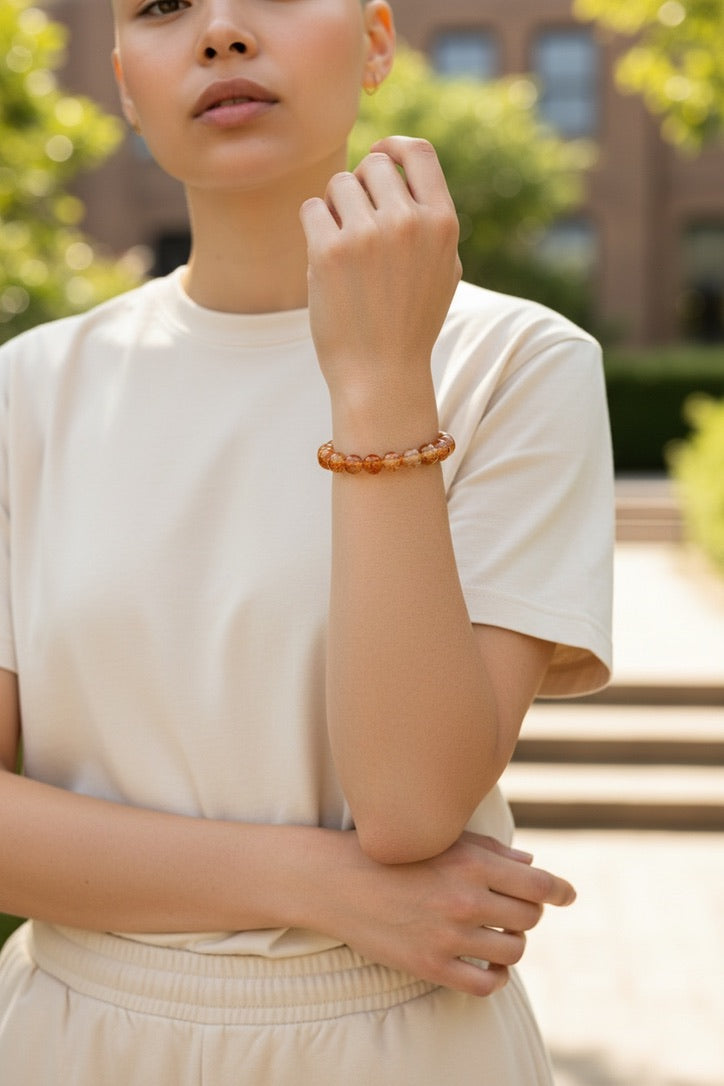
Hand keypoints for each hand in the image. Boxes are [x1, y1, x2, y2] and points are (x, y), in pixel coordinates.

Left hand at [299, 137, 461, 401]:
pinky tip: (325, 260)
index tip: (379, 156)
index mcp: (442, 223)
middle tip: (355, 224)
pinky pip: (311, 209)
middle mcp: (409, 222)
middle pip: (372, 165)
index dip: (394, 147)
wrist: (382, 374)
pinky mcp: (329, 251)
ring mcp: (368, 235)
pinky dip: (314, 228)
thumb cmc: (410, 323)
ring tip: (342, 247)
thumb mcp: (442, 269)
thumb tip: (402, 169)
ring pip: (338, 184)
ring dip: (334, 207)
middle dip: (359, 187)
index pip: (419, 152)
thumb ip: (431, 219)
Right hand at [323, 831, 574, 997]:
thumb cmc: (395, 852)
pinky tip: (490, 964)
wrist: (339, 881)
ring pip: (514, 950)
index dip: (560, 891)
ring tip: (498, 932)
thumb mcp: (443, 839)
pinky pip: (487, 984)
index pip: (538, 884)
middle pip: (528, 917)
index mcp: (471, 862)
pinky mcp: (431, 966)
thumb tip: (533, 867)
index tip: (567, 895)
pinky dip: (497, 976)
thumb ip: (492, 852)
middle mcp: (464, 899)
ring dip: (513, 941)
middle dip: (527, 911)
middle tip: (511, 907)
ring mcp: (448, 936)